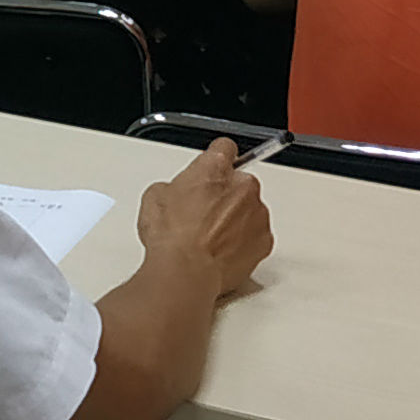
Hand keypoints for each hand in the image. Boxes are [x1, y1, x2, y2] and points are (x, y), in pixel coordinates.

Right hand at [136, 140, 271, 299]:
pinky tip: (221, 252)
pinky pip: (257, 236)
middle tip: (203, 214)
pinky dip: (245, 243)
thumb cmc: (172, 236)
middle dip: (226, 195)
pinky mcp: (264, 241)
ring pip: (250, 210)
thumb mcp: (155, 197)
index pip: (225, 148)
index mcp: (216, 167)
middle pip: (240, 182)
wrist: (185, 271)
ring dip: (237, 219)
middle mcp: (242, 186)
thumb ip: (175, 187)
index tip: (216, 168)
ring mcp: (257, 214)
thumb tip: (176, 197)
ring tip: (210, 238)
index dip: (217, 159)